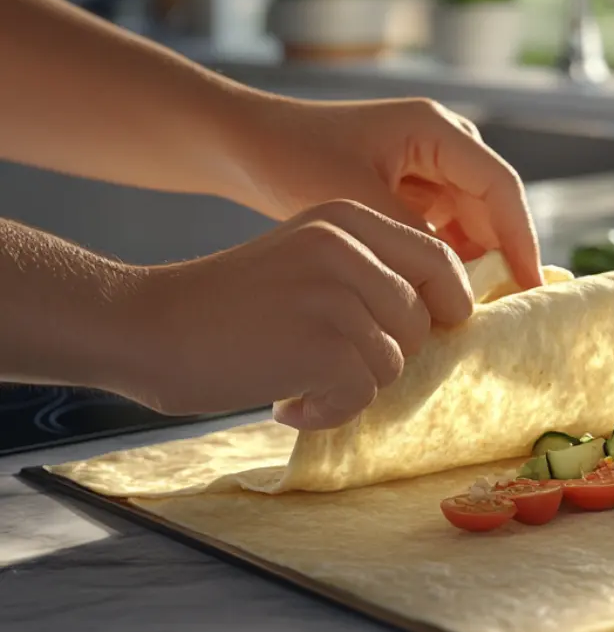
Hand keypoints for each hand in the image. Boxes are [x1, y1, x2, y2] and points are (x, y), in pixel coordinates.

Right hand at [124, 200, 471, 429]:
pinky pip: (361, 395)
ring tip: (298, 377)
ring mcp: (337, 295)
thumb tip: (446, 315)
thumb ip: (369, 272)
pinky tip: (286, 400)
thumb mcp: (307, 257)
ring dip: (351, 386)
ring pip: (394, 363)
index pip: (440, 259)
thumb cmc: (230, 305)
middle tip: (330, 360)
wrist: (148, 327)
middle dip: (386, 354)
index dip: (448, 302)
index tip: (431, 330)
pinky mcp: (324, 345)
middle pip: (420, 321)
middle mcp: (348, 248)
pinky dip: (328, 411)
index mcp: (348, 220)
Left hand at [231, 95, 543, 291]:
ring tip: (471, 311)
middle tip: (504, 312)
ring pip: (473, 223)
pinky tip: (440, 298)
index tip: (528, 288)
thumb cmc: (294, 161)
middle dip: (500, 257)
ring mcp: (430, 166)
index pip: (500, 187)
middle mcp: (443, 143)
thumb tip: (457, 283)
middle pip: (493, 207)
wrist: (246, 147)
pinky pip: (447, 229)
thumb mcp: (356, 203)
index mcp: (436, 131)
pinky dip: (447, 262)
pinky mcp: (413, 189)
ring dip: (473, 263)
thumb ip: (413, 239)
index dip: (521, 239)